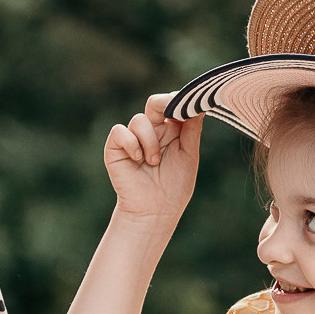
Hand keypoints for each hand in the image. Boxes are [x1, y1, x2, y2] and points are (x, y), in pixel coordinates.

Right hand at [103, 92, 199, 223]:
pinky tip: (138, 159)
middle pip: (155, 103)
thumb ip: (192, 130)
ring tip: (154, 162)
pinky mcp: (115, 147)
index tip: (191, 106)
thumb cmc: (175, 187)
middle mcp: (151, 131)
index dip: (180, 102)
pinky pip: (120, 131)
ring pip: (139, 120)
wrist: (155, 211)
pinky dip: (131, 143)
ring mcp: (132, 138)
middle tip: (173, 115)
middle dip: (164, 104)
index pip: (173, 106)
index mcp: (171, 131)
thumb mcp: (189, 155)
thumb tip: (199, 105)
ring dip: (150, 141)